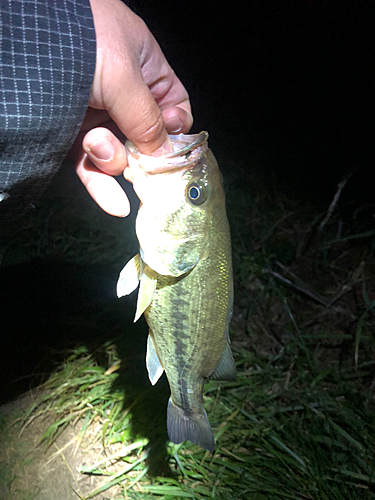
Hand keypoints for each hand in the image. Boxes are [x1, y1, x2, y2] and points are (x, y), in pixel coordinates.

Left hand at [70, 0, 192, 216]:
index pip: (173, 110)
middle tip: (138, 166)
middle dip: (141, 156)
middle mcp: (124, 94)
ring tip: (98, 147)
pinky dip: (100, 185)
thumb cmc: (82, 39)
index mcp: (146, 70)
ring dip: (112, 162)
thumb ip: (147, 118)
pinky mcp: (71, 132)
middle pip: (146, 139)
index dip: (174, 133)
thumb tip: (164, 155)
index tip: (168, 150)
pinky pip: (91, 164)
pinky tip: (114, 204)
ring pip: (118, 154)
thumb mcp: (124, 76)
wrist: (24, 38)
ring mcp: (97, 113)